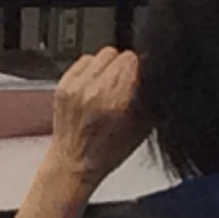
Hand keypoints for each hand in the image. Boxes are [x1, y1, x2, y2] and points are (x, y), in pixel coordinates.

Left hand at [5, 48, 149, 217]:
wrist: (74, 163)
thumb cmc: (107, 152)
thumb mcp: (142, 128)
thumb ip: (149, 98)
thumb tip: (155, 75)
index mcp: (116, 101)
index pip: (134, 61)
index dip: (143, 68)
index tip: (144, 76)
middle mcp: (94, 90)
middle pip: (119, 55)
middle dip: (128, 67)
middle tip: (129, 83)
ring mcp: (75, 86)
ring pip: (101, 54)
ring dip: (110, 65)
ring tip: (112, 84)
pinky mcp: (63, 85)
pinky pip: (84, 61)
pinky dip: (93, 68)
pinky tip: (96, 84)